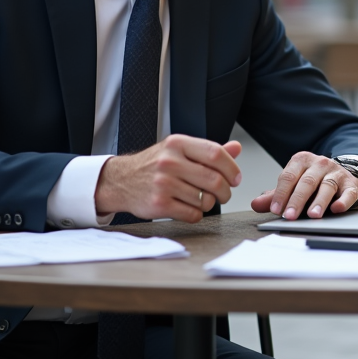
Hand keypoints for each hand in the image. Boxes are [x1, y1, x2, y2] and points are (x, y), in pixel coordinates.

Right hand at [95, 135, 242, 223]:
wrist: (121, 181)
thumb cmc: (154, 165)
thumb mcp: (179, 150)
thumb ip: (207, 151)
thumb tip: (236, 147)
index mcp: (177, 144)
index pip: (215, 153)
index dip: (232, 168)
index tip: (236, 178)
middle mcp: (169, 162)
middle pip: (214, 179)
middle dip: (225, 191)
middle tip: (224, 194)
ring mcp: (163, 183)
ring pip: (205, 200)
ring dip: (209, 204)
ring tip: (201, 199)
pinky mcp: (159, 204)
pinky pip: (193, 214)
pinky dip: (197, 214)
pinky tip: (189, 207)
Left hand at [251, 152, 357, 218]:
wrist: (340, 177)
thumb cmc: (313, 183)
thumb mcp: (293, 185)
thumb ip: (275, 195)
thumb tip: (255, 204)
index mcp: (301, 161)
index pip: (288, 176)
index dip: (281, 194)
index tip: (275, 209)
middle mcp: (320, 163)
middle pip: (307, 182)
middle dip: (297, 200)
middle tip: (290, 215)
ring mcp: (336, 172)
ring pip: (327, 186)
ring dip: (319, 201)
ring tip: (312, 215)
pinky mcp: (351, 183)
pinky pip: (348, 192)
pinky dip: (343, 200)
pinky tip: (337, 208)